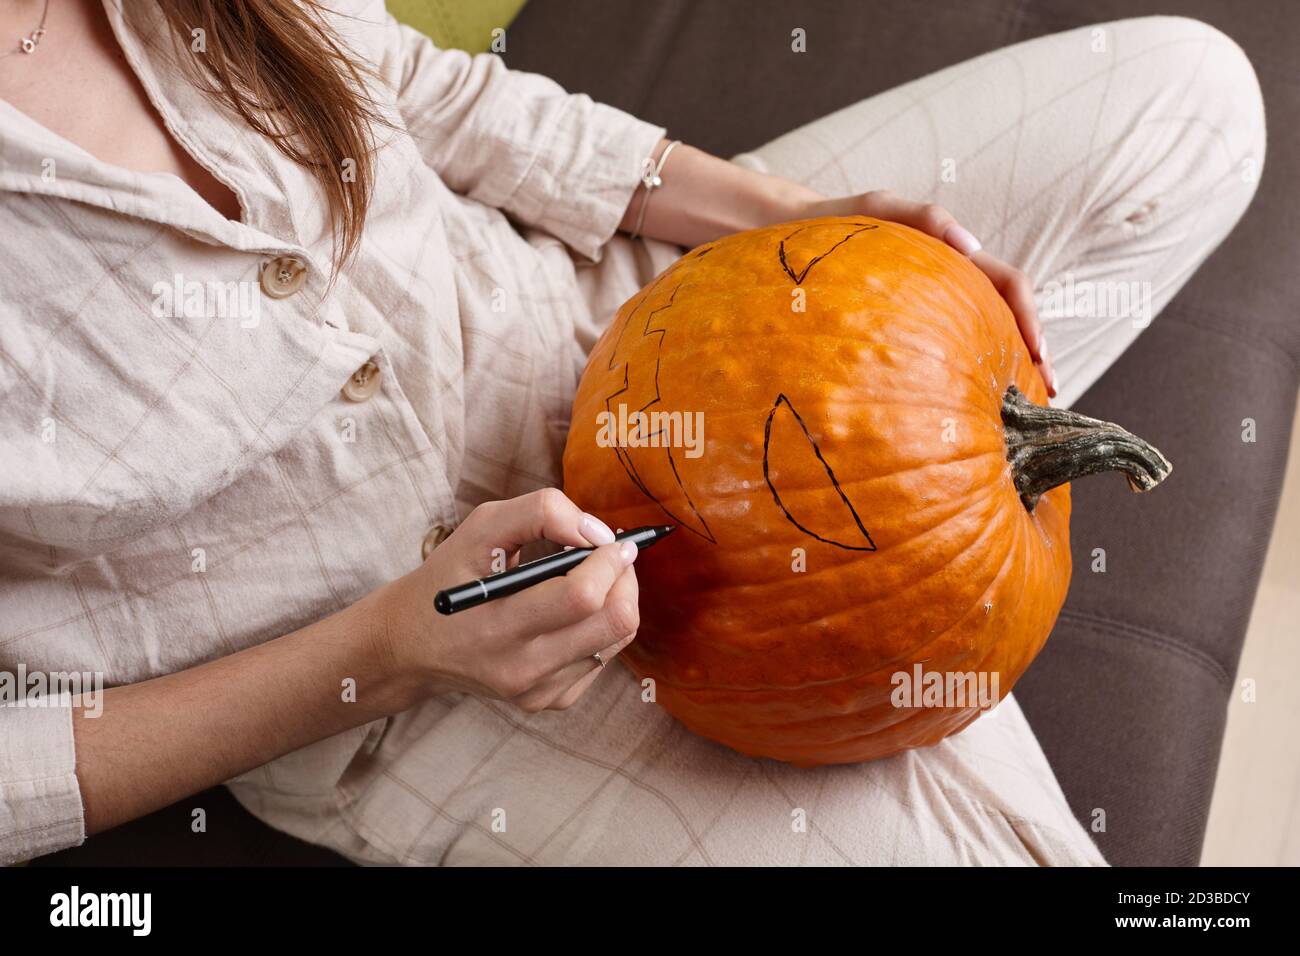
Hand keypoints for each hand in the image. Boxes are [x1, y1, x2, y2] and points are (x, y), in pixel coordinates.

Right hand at [365, 489, 638, 712]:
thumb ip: (540, 513)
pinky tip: (572, 611)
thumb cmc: (449, 577)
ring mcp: (538, 691)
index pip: (582, 597)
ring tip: (593, 576)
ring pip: (617, 638)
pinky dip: (600, 624)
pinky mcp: (551, 700)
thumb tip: (598, 533)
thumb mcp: (480, 528)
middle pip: (614, 622)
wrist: (413, 645)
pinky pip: (604, 656)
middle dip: (625, 578)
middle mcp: (521, 669)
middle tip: (613, 555)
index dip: (610, 562)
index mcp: (496, 626)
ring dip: (618, 598)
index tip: (614, 540)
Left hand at [808, 191, 1056, 396]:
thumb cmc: (840, 221)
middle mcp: (952, 284)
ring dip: (1008, 369)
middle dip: (1033, 355)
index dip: (1031, 319)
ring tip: (1022, 410)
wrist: (800, 236)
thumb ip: (923, 217)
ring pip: (985, 338)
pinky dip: (968, 375)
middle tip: (1046, 398)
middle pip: (1008, 319)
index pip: (1010, 286)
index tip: (1039, 357)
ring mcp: (933, 307)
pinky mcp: (912, 327)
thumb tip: (970, 245)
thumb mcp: (877, 208)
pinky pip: (948, 350)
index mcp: (955, 256)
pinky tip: (968, 407)